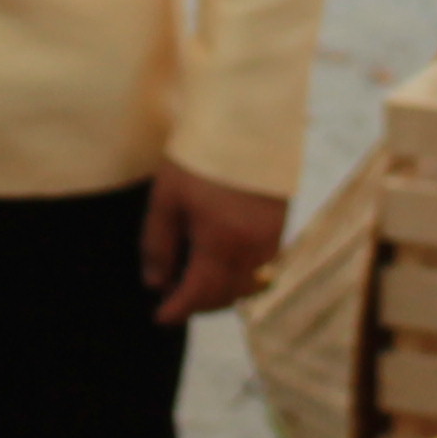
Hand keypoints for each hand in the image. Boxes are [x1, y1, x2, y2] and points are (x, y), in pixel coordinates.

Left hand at [140, 163, 288, 329]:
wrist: (243, 119)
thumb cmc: (197, 156)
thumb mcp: (166, 199)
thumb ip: (158, 245)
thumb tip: (156, 283)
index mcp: (220, 242)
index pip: (199, 294)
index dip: (178, 310)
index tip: (160, 317)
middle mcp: (251, 246)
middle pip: (226, 295)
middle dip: (199, 304)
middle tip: (174, 298)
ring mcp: (271, 236)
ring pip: (248, 284)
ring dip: (222, 292)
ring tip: (197, 282)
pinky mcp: (280, 223)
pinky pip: (262, 265)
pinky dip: (241, 274)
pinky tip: (222, 261)